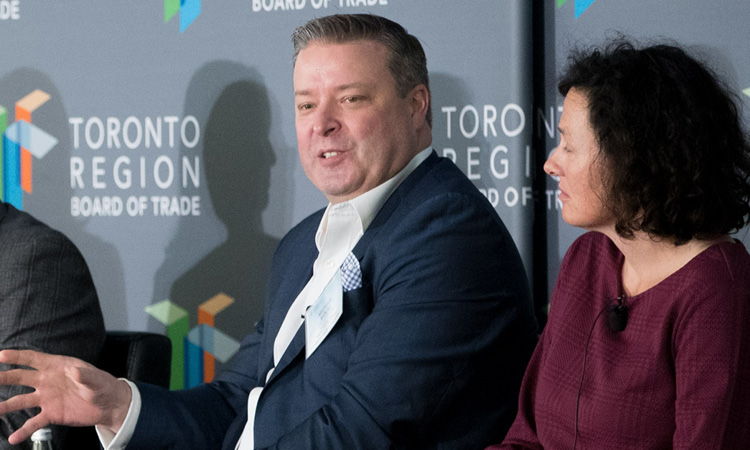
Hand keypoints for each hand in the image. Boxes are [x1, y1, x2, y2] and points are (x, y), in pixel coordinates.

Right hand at [0, 349, 131, 444]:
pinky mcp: (51, 414)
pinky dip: (23, 431)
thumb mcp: (97, 378)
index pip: (33, 359)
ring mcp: (47, 398)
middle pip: (20, 378)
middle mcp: (47, 381)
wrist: (108, 405)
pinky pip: (34, 422)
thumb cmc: (102, 385)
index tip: (1, 355)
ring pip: (21, 401)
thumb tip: (75, 372)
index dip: (17, 356)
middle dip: (4, 377)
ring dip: (5, 406)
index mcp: (57, 367)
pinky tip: (13, 438)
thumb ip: (86, 376)